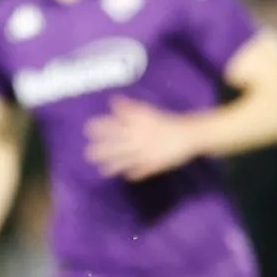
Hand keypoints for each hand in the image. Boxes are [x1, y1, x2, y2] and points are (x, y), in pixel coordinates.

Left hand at [85, 97, 200, 180]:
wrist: (189, 135)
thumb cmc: (165, 123)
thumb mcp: (148, 113)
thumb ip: (130, 108)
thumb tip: (113, 100)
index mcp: (140, 124)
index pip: (119, 123)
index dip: (103, 126)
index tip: (88, 128)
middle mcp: (142, 137)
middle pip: (120, 143)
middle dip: (104, 149)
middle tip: (88, 153)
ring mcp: (148, 152)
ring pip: (128, 159)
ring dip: (114, 165)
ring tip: (103, 170)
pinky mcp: (155, 164)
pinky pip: (142, 170)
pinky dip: (134, 173)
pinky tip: (125, 176)